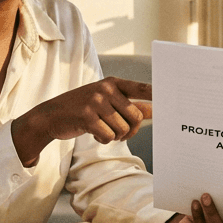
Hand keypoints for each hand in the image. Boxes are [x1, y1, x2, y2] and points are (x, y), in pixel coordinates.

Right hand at [13, 77, 150, 163]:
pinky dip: (103, 139)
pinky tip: (93, 132)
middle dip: (130, 130)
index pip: (141, 88)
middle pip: (136, 117)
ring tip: (102, 128)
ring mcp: (95, 102)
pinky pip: (108, 137)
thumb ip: (130, 106)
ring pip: (123, 129)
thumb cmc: (83, 108)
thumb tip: (155, 110)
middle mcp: (106, 89)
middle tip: (119, 132)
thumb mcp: (106, 102)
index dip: (156, 94)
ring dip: (114, 136)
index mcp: (113, 83)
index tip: (171, 96)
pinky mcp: (87, 117)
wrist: (51, 115)